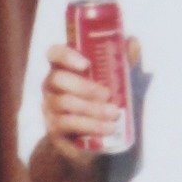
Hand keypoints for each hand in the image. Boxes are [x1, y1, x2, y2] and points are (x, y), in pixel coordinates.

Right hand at [40, 40, 136, 162]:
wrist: (89, 140)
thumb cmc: (101, 102)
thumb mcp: (115, 81)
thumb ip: (122, 61)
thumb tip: (133, 41)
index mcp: (63, 68)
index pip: (54, 54)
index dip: (65, 55)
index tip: (86, 64)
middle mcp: (51, 86)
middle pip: (57, 79)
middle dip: (84, 86)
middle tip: (108, 94)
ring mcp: (49, 108)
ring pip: (64, 103)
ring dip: (91, 108)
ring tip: (114, 113)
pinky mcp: (53, 129)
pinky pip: (67, 124)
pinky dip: (89, 125)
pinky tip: (107, 128)